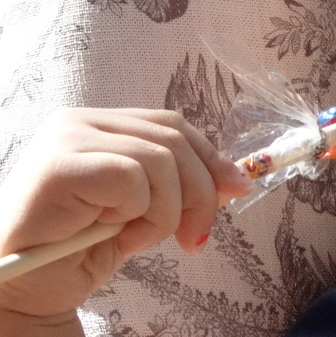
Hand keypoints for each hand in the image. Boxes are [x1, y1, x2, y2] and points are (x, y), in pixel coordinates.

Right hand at [0, 108, 251, 329]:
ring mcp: (66, 137)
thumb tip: (236, 179)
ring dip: (164, 212)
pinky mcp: (59, 164)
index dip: (211, 159)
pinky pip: (132, 177)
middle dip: (200, 193)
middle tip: (195, 237)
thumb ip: (178, 185)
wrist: (22, 292)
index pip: (173, 126)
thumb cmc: (76, 252)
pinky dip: (138, 213)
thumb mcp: (142, 211)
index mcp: (100, 125)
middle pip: (174, 139)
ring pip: (159, 160)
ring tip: (136, 240)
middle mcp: (81, 121)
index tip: (236, 190)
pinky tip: (113, 235)